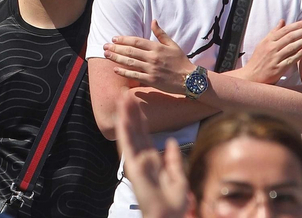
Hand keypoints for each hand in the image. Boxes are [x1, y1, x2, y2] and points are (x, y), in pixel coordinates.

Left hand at [105, 22, 196, 93]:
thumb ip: (161, 34)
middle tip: (105, 46)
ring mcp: (151, 69)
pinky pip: (134, 76)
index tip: (114, 38)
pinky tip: (115, 69)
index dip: (123, 39)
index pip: (136, 41)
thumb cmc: (181, 61)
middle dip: (116, 48)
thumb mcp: (173, 45)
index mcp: (157, 47)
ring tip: (106, 55)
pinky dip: (124, 72)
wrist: (190, 79)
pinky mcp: (151, 80)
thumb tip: (153, 21)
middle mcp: (152, 57)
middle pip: (130, 51)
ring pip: (130, 62)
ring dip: (116, 58)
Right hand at [118, 98, 188, 217]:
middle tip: (127, 94)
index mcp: (153, 161)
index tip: (138, 105)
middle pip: (136, 131)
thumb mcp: (179, 177)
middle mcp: (142, 159)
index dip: (141, 120)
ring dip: (126, 116)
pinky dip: (124, 132)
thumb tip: (170, 141)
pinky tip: (122, 118)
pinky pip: (128, 146)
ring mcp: (136, 162)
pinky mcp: (133, 167)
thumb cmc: (174, 204)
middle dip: (132, 113)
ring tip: (123, 99)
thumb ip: (173, 159)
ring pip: (130, 134)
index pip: (145, 136)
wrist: (168, 216)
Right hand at [236, 20, 301, 84]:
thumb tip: (282, 21)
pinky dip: (299, 53)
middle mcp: (271, 48)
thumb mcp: (263, 43)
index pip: (285, 30)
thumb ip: (274, 32)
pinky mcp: (278, 68)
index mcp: (268, 40)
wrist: (251, 76)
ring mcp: (275, 58)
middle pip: (290, 37)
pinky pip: (291, 59)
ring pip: (292, 47)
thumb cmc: (258, 59)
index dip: (297, 25)